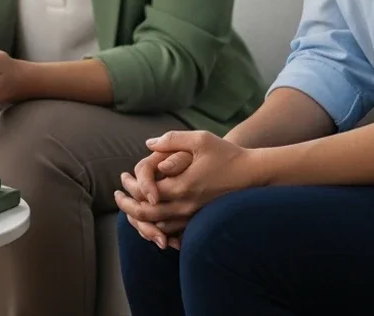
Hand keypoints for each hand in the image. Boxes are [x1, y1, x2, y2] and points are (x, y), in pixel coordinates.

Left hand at [114, 131, 257, 245]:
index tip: (122, 178)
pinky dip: (159, 230)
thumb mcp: (200, 139)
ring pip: (160, 228)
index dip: (129, 187)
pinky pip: (176, 235)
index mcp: (182, 186)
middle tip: (117, 198)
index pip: (145, 194)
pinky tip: (152, 220)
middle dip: (128, 207)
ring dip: (141, 220)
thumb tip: (148, 145)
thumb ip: (171, 140)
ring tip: (131, 208)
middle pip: (147, 215)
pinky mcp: (202, 223)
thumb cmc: (227, 155)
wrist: (255, 175)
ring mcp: (195, 218)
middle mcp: (186, 207)